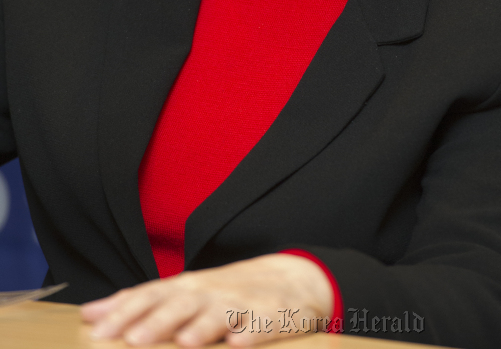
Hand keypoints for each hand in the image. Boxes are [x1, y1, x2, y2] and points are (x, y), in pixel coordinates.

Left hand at [80, 253, 333, 346]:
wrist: (288, 280)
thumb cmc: (223, 292)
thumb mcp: (182, 293)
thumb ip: (140, 303)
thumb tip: (90, 312)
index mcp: (185, 287)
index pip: (151, 294)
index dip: (125, 310)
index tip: (96, 328)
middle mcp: (208, 293)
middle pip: (179, 304)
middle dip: (155, 320)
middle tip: (131, 338)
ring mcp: (239, 305)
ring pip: (217, 315)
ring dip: (199, 327)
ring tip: (183, 342)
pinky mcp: (269, 319)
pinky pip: (258, 329)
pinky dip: (248, 336)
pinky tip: (237, 345)